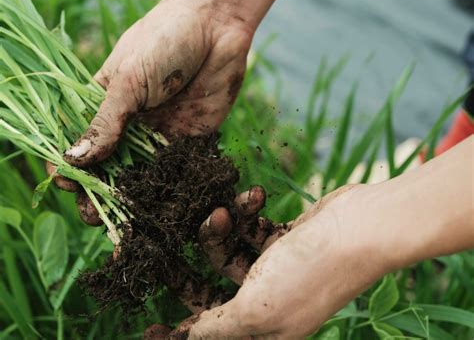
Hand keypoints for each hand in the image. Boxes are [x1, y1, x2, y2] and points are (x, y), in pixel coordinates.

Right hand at [48, 0, 282, 223]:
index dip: (70, 166)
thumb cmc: (165, 40)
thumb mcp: (129, 80)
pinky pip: (177, 173)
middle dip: (101, 193)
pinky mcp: (190, 141)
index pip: (78, 142)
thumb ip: (106, 122)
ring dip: (133, 202)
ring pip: (141, 177)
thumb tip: (73, 160)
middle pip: (109, 167)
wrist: (219, 26)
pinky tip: (164, 213)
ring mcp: (160, 135)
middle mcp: (130, 125)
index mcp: (104, 104)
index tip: (68, 186)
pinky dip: (170, 193)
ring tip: (128, 227)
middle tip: (97, 217)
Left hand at [144, 184, 388, 338]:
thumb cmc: (310, 272)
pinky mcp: (282, 240)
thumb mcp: (257, 308)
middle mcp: (267, 301)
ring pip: (227, 249)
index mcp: (262, 330)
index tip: (148, 328)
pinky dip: (247, 212)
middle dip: (189, 265)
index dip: (177, 332)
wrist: (361, 227)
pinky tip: (253, 195)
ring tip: (220, 209)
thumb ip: (218, 328)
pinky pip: (250, 227)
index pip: (207, 334)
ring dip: (221, 227)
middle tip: (162, 242)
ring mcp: (275, 268)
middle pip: (210, 287)